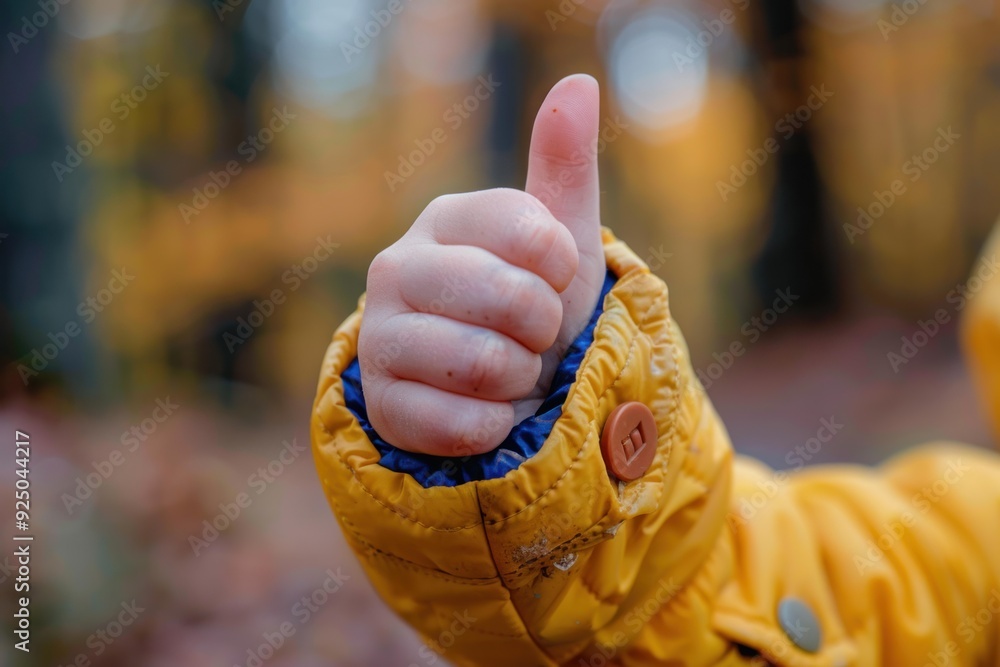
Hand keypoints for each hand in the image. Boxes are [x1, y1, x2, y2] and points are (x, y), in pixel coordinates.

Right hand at [358, 74, 606, 455]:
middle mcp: (396, 269)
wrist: (503, 389)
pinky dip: (496, 425)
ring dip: (521, 378)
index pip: (534, 233)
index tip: (554, 280)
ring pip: (484, 363)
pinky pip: (464, 424)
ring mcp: (379, 338)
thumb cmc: (535, 305)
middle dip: (544, 327)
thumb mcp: (559, 236)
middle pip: (510, 298)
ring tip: (507, 371)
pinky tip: (486, 410)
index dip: (563, 269)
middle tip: (531, 334)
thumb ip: (564, 163)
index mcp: (443, 220)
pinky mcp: (382, 405)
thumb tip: (579, 83)